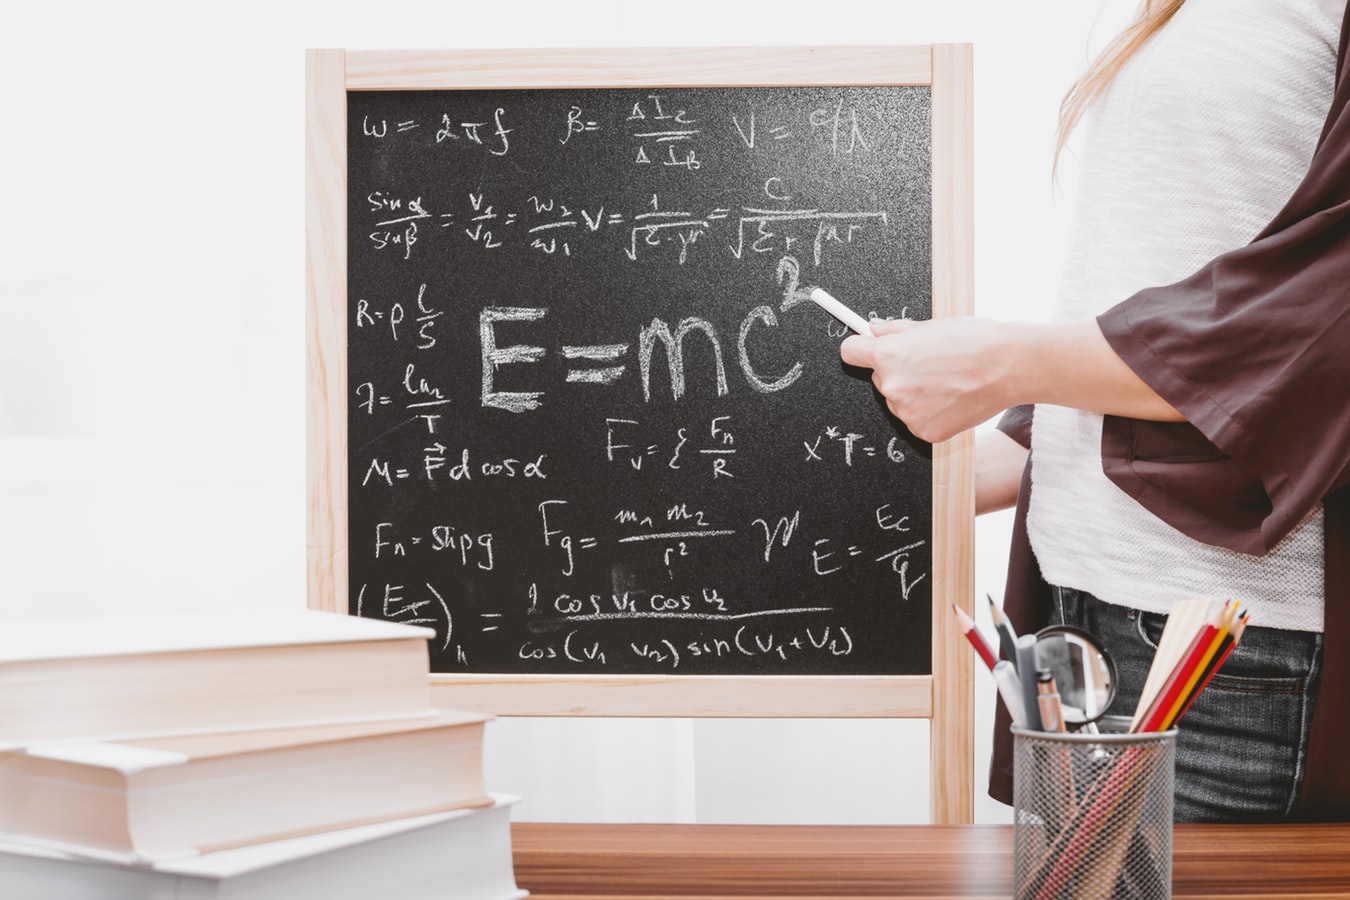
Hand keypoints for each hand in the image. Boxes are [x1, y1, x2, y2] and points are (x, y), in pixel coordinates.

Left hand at [839, 317, 1015, 442]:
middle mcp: (891, 386)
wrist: (1008, 366)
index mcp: (888, 356)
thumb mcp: (929, 325)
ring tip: (946, 381)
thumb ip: (894, 331)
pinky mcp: (924, 432)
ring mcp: (907, 413)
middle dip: (898, 372)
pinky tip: (951, 399)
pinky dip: (929, 413)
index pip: (850, 353)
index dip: (860, 350)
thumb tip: (874, 331)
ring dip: (914, 394)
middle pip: (879, 380)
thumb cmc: (975, 341)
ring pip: (898, 402)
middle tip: (929, 365)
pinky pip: (916, 420)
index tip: (865, 350)